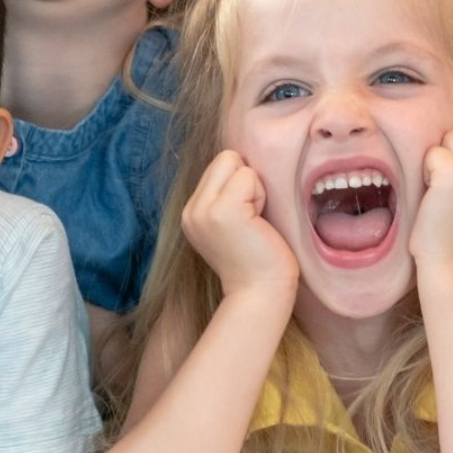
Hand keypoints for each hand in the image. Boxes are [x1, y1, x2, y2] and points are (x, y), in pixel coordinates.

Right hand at [181, 150, 298, 299]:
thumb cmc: (259, 260)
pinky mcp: (223, 210)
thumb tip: (242, 162)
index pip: (218, 165)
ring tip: (254, 222)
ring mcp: (203, 210)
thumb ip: (226, 196)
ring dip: (254, 188)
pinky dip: (260, 195)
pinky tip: (258, 224)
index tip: (247, 217)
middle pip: (225, 157)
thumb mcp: (231, 224)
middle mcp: (191, 210)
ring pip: (235, 162)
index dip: (240, 183)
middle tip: (252, 218)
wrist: (260, 294)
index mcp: (192, 212)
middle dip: (246, 179)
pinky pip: (248, 176)